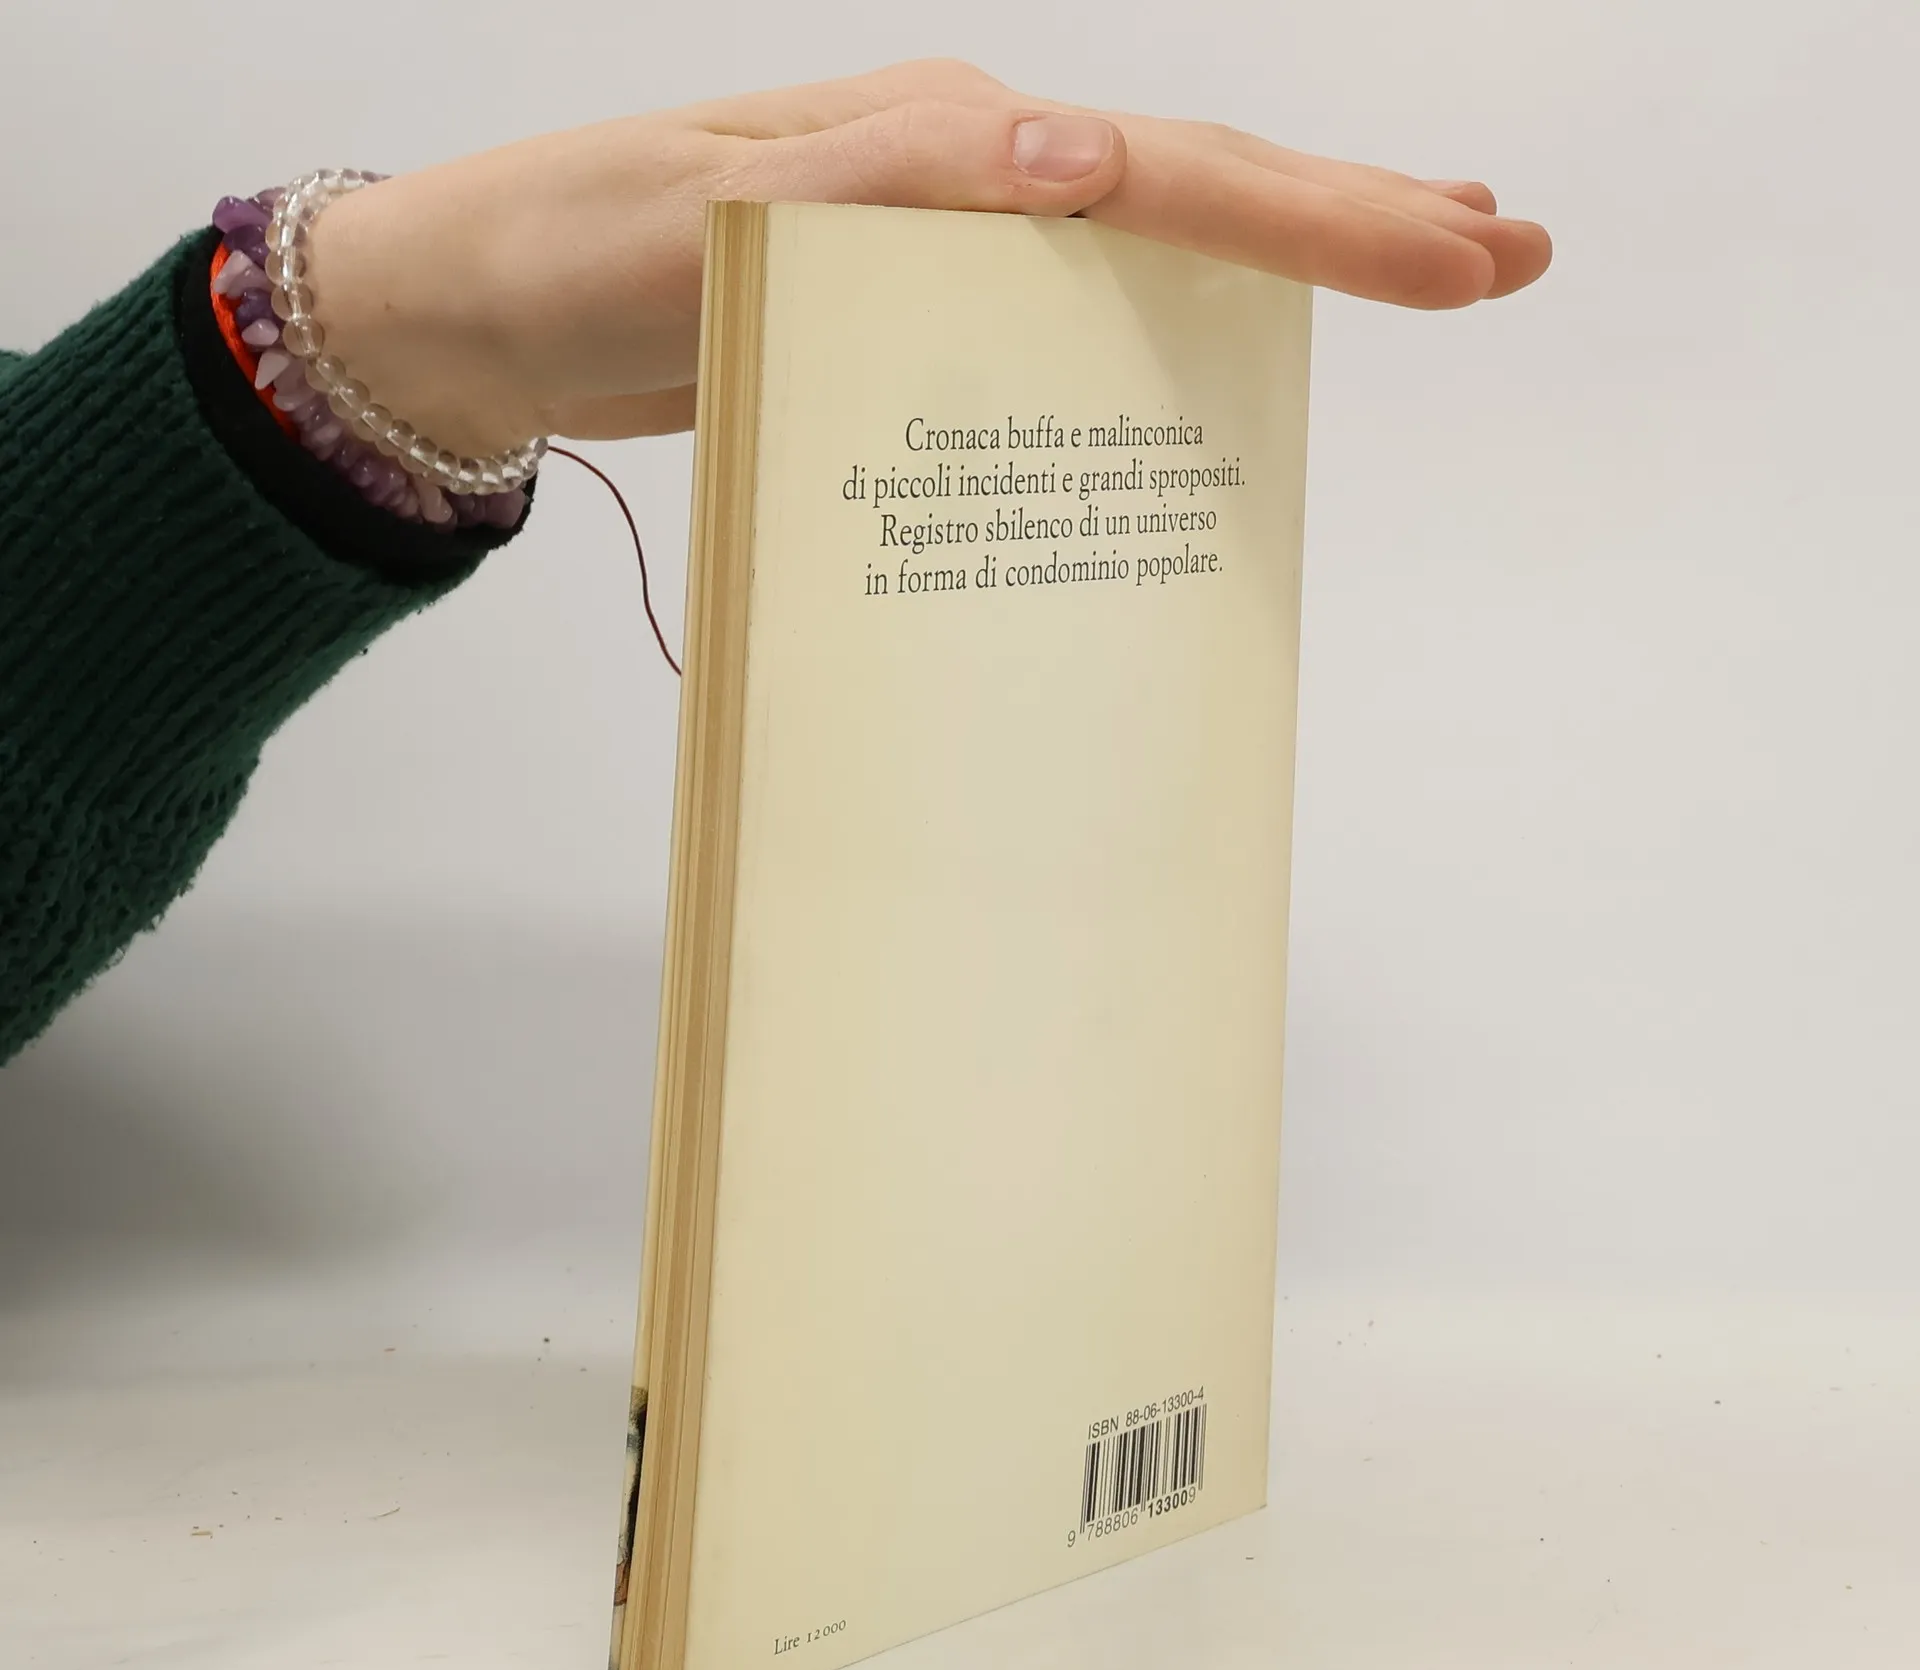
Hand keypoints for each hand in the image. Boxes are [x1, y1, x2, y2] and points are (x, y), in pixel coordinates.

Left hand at [305, 59, 1552, 454]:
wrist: (476, 314)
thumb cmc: (575, 258)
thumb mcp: (719, 213)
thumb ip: (898, 185)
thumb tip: (1087, 161)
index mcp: (942, 144)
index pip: (1169, 174)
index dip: (1321, 217)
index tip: (1462, 252)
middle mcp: (963, 177)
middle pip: (1193, 191)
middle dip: (1351, 221)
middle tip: (1500, 249)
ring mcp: (943, 244)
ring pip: (1146, 250)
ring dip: (1279, 261)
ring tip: (1409, 267)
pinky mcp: (909, 314)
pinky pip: (1066, 321)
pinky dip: (1162, 329)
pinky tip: (1209, 361)